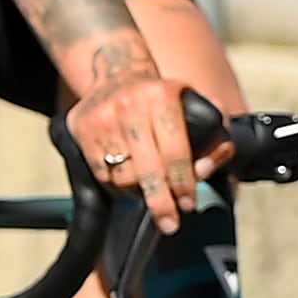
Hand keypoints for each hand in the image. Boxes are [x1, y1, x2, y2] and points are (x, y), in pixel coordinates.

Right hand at [71, 68, 202, 230]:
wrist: (116, 75)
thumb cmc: (165, 100)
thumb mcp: (200, 107)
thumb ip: (216, 139)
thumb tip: (204, 170)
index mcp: (162, 96)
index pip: (175, 151)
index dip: (183, 182)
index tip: (188, 204)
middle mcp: (129, 105)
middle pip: (147, 169)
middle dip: (162, 202)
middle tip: (171, 223)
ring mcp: (102, 118)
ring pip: (122, 176)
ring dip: (139, 193)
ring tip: (150, 192)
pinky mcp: (82, 129)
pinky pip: (101, 174)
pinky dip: (116, 186)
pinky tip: (129, 182)